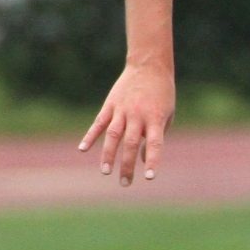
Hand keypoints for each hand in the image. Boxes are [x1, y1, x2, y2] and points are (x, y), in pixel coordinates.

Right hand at [77, 61, 175, 186]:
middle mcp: (138, 116)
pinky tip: (83, 149)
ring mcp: (122, 110)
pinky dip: (90, 136)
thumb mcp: (166, 114)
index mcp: (155, 118)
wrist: (149, 65)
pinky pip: (99, 123)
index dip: (152, 160)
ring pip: (113, 135)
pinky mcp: (111, 104)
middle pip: (130, 144)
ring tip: (105, 171)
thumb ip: (155, 137)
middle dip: (127, 165)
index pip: (155, 144)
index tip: (149, 177)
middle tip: (125, 183)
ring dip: (108, 155)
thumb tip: (141, 159)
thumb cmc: (162, 94)